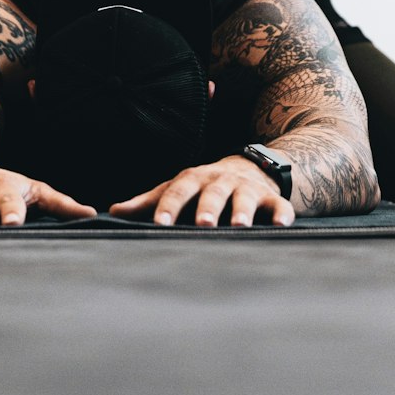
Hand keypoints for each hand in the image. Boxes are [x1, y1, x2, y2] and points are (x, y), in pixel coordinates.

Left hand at [109, 155, 295, 227]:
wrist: (250, 168)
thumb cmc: (204, 186)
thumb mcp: (177, 188)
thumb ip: (148, 202)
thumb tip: (112, 211)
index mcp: (194, 179)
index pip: (178, 191)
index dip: (169, 206)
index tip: (159, 223)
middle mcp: (220, 181)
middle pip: (213, 193)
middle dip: (207, 208)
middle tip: (202, 224)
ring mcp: (247, 188)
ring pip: (245, 199)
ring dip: (242, 212)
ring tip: (239, 226)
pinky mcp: (272, 198)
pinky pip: (279, 205)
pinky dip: (282, 214)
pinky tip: (282, 225)